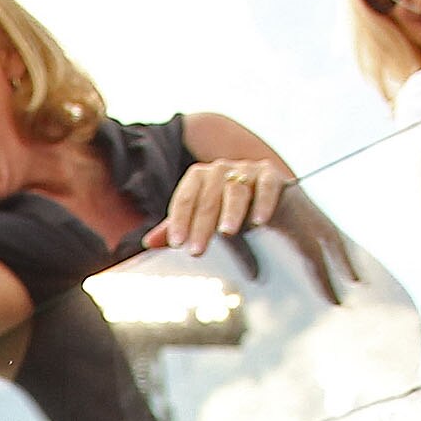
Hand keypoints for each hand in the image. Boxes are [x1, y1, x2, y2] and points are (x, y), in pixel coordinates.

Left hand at [145, 160, 291, 256]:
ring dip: (230, 212)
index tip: (177, 244)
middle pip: (208, 196)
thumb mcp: (203, 222)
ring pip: (236, 190)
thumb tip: (147, 243)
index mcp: (200, 177)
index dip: (180, 220)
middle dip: (201, 225)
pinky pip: (267, 185)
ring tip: (226, 234)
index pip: (186, 197)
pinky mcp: (272, 175)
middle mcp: (222, 169)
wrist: (273, 205)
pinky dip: (263, 202)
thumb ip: (177, 229)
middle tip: (196, 251)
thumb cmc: (229, 213)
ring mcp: (248, 169)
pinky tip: (259, 222)